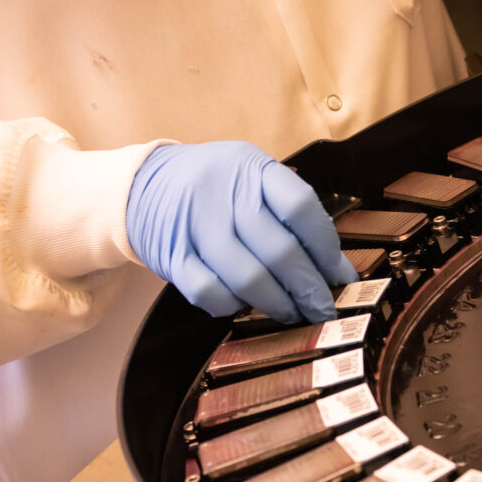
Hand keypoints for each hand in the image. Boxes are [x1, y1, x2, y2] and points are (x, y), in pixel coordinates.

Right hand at [126, 142, 356, 321]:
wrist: (142, 182)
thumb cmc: (215, 186)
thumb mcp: (251, 177)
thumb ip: (290, 214)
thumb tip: (336, 268)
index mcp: (252, 167)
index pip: (301, 207)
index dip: (326, 247)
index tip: (339, 274)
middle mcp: (223, 192)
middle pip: (279, 249)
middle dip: (309, 287)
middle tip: (324, 308)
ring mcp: (194, 224)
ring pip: (247, 276)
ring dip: (277, 303)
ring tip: (294, 314)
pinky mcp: (171, 255)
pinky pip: (209, 291)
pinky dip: (233, 305)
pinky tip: (246, 306)